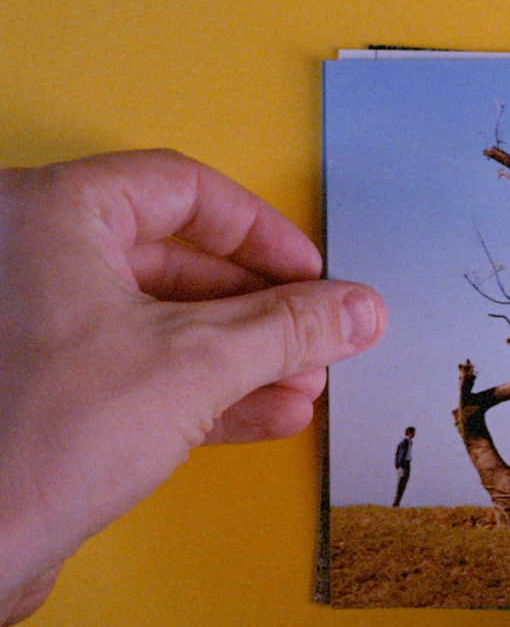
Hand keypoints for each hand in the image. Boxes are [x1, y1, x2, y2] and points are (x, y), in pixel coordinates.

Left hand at [0, 150, 385, 626]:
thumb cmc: (38, 435)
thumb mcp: (194, 363)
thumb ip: (287, 328)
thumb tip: (358, 309)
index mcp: (48, 215)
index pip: (182, 191)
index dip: (261, 232)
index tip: (313, 273)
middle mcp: (34, 261)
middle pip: (179, 261)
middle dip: (261, 308)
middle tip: (319, 335)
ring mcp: (38, 330)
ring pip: (166, 323)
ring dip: (245, 355)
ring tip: (306, 383)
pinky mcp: (48, 394)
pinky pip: (145, 372)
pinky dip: (210, 390)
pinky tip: (270, 413)